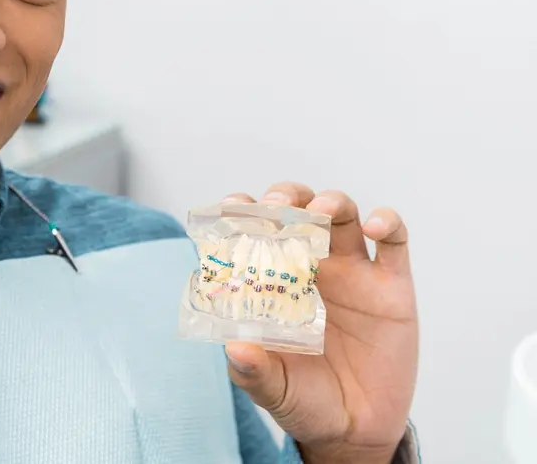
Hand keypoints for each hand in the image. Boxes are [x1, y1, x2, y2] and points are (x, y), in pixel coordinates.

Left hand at [220, 183, 417, 463]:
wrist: (357, 429)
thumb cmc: (305, 400)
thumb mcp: (272, 388)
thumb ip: (252, 371)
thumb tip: (234, 348)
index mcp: (275, 280)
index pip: (256, 231)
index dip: (243, 212)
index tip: (230, 205)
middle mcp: (313, 267)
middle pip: (300, 208)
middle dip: (286, 196)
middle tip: (274, 206)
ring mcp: (353, 272)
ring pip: (344, 214)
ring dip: (332, 201)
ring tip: (321, 210)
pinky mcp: (392, 286)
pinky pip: (395, 241)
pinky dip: (387, 222)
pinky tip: (374, 227)